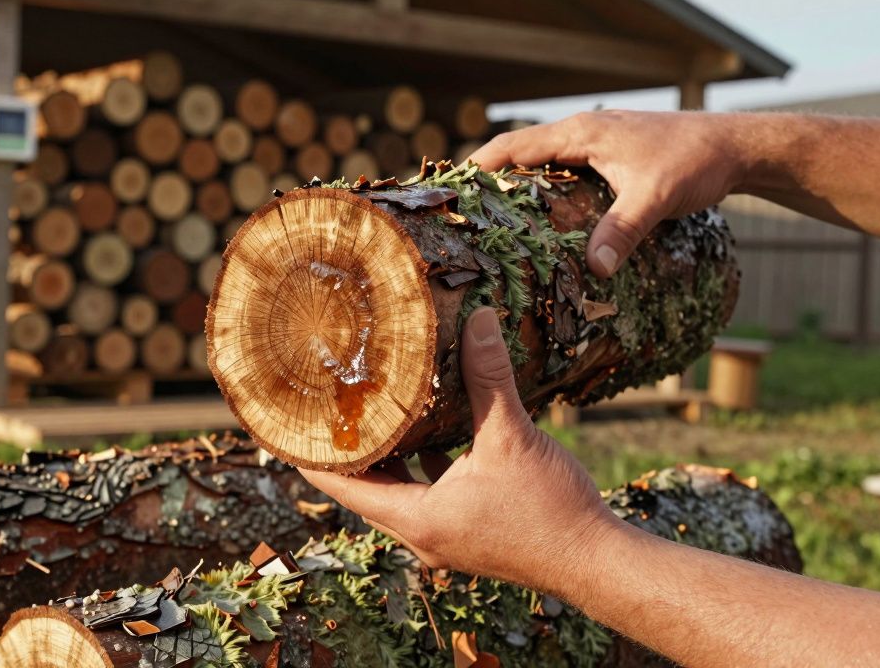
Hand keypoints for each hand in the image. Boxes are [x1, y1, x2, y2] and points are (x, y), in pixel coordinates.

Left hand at [298, 307, 619, 596]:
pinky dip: (423, 463)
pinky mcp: (470, 531)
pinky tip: (432, 428)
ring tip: (370, 412)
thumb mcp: (513, 437)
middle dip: (346, 450)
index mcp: (417, 518)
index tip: (282, 426)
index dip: (309, 455)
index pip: (341, 486)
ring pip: (398, 491)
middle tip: (325, 407)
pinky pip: (431, 493)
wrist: (597, 561)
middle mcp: (424, 535)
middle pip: (365, 488)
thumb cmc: (552, 510)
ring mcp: (447, 536)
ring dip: (386, 456)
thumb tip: (477, 318)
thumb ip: (489, 378)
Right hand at [470, 111, 743, 276]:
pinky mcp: (612, 156)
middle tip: (461, 213)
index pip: (512, 146)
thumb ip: (623, 230)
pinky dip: (545, 189)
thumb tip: (595, 270)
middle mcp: (583, 133)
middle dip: (489, 179)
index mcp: (581, 133)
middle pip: (519, 152)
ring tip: (492, 220)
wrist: (736, 146)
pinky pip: (564, 170)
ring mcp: (597, 143)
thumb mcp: (655, 197)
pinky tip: (545, 218)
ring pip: (542, 162)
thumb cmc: (695, 162)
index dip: (478, 167)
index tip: (448, 191)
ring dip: (517, 184)